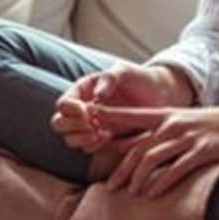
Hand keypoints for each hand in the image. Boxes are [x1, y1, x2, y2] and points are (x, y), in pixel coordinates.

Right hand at [50, 62, 193, 155]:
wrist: (159, 95)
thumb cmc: (139, 79)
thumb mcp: (125, 71)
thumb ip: (110, 79)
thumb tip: (97, 95)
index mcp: (82, 89)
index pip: (63, 104)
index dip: (70, 110)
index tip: (87, 111)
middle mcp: (81, 108)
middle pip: (59, 123)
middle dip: (72, 127)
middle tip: (92, 127)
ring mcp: (90, 125)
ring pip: (70, 139)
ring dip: (81, 140)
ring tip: (100, 135)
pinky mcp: (100, 139)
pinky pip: (86, 148)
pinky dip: (92, 146)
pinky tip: (107, 139)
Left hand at [96, 102, 218, 198]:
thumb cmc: (205, 126)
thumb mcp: (175, 122)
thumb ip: (148, 133)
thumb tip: (117, 145)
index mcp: (162, 115)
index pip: (127, 116)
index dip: (105, 121)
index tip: (84, 126)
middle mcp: (171, 124)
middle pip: (137, 148)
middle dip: (121, 169)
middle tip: (109, 187)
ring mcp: (186, 137)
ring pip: (153, 158)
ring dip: (139, 178)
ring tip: (131, 194)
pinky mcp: (202, 151)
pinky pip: (177, 169)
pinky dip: (163, 182)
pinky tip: (153, 194)